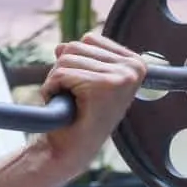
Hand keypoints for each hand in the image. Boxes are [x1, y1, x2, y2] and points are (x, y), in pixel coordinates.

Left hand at [38, 33, 146, 175]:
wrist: (71, 147)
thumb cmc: (79, 115)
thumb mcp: (84, 78)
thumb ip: (79, 56)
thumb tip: (61, 46)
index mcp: (135, 63)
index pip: (90, 38)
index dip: (76, 61)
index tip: (85, 87)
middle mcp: (134, 67)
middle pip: (75, 46)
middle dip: (64, 70)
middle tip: (74, 97)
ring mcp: (121, 76)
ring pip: (65, 58)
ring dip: (56, 80)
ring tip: (70, 101)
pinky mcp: (103, 86)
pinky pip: (60, 73)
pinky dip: (52, 88)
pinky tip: (64, 105)